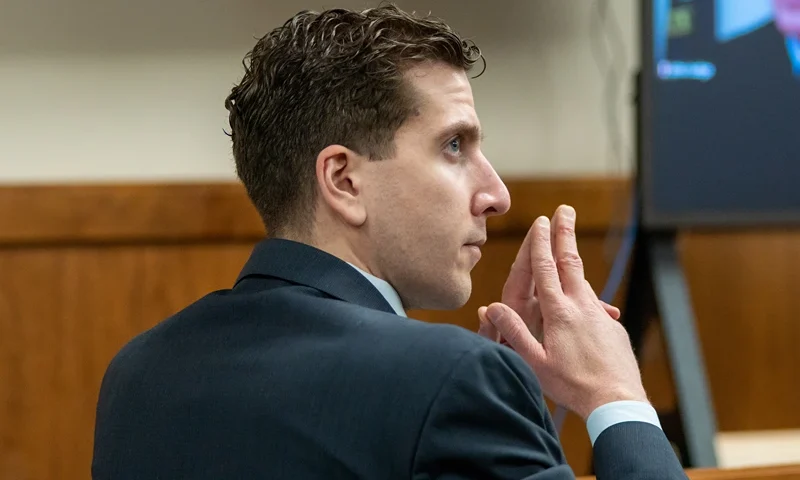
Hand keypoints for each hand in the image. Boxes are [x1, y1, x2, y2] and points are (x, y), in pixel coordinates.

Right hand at [479, 205, 647, 419]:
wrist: (617, 400)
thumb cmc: (572, 385)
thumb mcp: (535, 362)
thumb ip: (513, 332)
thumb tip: (490, 307)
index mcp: (558, 312)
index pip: (546, 269)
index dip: (541, 243)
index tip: (540, 221)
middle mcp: (580, 306)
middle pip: (570, 261)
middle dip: (565, 233)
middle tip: (565, 210)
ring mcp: (599, 315)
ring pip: (583, 278)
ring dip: (574, 255)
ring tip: (570, 241)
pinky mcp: (612, 327)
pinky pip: (594, 303)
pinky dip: (585, 291)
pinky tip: (583, 296)